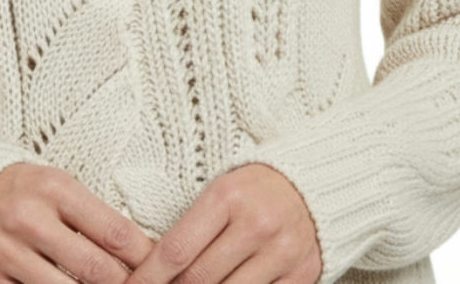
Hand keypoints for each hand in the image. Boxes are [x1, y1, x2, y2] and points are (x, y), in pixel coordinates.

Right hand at [0, 162, 157, 283]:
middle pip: (96, 270)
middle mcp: (30, 219)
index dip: (146, 259)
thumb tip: (142, 254)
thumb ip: (94, 218)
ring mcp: (6, 252)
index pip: (115, 232)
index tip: (165, 271)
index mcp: (55, 188)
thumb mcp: (60, 187)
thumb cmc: (25, 191)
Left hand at [123, 164, 321, 283]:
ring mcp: (282, 251)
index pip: (176, 249)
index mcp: (227, 196)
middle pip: (198, 279)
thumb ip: (191, 231)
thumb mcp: (219, 194)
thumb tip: (153, 274)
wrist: (311, 185)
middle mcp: (256, 223)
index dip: (148, 278)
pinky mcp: (302, 273)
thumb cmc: (252, 191)